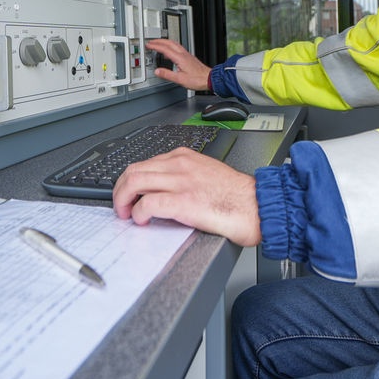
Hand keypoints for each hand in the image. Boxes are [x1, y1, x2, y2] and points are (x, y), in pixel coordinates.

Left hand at [113, 148, 260, 246]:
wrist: (258, 206)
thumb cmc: (238, 197)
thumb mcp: (206, 174)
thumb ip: (184, 178)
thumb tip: (164, 193)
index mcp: (185, 157)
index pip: (145, 163)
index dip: (130, 181)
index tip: (128, 193)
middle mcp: (180, 165)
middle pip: (133, 170)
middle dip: (120, 190)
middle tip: (121, 206)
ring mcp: (181, 182)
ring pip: (134, 182)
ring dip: (122, 200)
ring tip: (126, 214)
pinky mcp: (183, 201)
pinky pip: (148, 203)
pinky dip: (139, 214)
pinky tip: (142, 221)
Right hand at [146, 38, 211, 90]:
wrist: (209, 78)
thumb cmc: (197, 79)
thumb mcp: (180, 79)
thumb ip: (167, 74)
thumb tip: (157, 71)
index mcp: (180, 58)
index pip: (165, 49)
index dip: (155, 46)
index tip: (148, 45)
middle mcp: (183, 54)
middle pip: (169, 43)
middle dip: (159, 41)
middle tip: (151, 41)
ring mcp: (186, 54)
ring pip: (174, 43)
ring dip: (165, 42)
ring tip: (158, 44)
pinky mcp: (189, 57)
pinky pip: (178, 47)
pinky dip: (171, 46)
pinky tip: (169, 52)